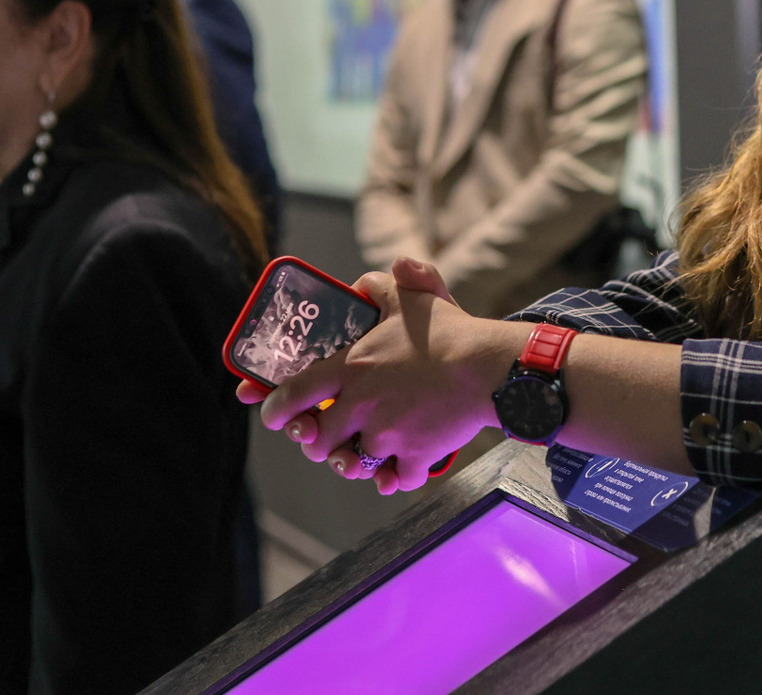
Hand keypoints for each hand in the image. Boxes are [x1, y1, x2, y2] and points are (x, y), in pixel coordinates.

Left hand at [252, 258, 525, 494]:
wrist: (488, 367)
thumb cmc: (449, 331)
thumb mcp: (410, 296)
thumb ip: (379, 285)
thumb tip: (360, 282)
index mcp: (351, 368)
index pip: (292, 395)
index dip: (275, 409)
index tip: (274, 415)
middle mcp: (361, 405)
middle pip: (316, 441)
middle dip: (316, 442)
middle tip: (326, 435)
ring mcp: (387, 434)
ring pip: (352, 464)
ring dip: (353, 462)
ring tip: (360, 454)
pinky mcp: (416, 454)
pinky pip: (396, 479)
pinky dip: (395, 478)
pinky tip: (396, 470)